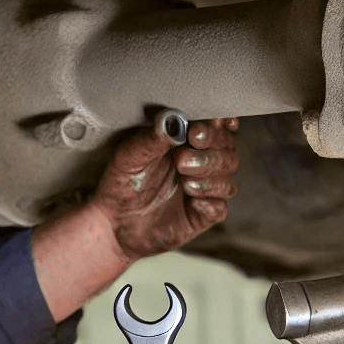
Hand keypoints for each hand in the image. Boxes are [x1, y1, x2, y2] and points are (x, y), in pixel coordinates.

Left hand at [90, 117, 238, 263]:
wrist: (115, 221)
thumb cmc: (123, 182)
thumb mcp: (129, 157)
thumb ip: (150, 139)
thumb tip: (169, 122)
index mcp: (187, 140)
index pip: (217, 125)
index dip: (218, 123)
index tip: (198, 129)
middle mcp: (201, 161)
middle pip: (228, 149)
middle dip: (210, 148)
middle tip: (184, 153)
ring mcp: (205, 188)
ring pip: (228, 175)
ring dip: (209, 172)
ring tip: (183, 177)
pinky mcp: (203, 213)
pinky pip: (220, 206)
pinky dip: (209, 199)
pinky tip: (191, 196)